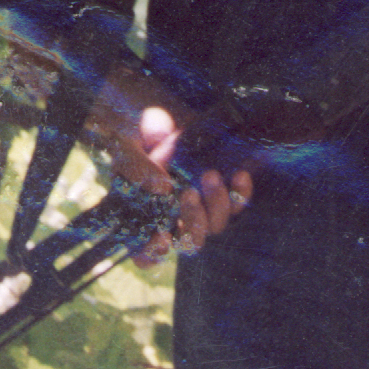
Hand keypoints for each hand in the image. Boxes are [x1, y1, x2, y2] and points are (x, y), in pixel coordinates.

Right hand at [136, 107, 253, 259]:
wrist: (164, 114)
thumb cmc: (137, 134)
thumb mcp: (126, 146)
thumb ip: (136, 167)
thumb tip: (162, 188)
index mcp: (145, 217)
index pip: (147, 254)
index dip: (154, 252)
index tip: (161, 236)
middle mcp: (175, 219)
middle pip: (190, 241)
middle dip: (193, 223)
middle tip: (188, 193)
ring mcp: (201, 208)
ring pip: (216, 225)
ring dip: (216, 205)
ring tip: (210, 175)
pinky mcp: (223, 193)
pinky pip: (239, 204)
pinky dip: (241, 193)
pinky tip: (240, 174)